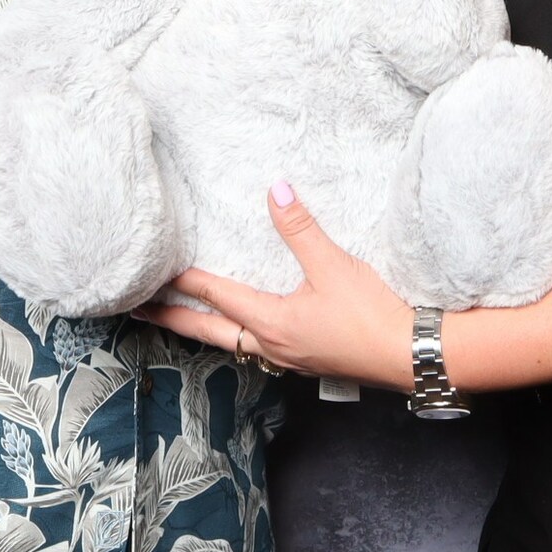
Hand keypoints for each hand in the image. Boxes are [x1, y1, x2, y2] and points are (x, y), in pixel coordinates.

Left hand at [141, 183, 413, 388]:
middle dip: (173, 319)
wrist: (411, 356)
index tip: (156, 270)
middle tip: (140, 311)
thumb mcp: (334, 266)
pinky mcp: (308, 361)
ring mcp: (289, 359)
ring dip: (205, 330)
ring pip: (232, 344)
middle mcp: (272, 346)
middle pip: (209, 332)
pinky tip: (245, 330)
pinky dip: (236, 337)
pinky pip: (257, 349)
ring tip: (184, 319)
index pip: (217, 296)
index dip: (186, 280)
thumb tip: (276, 190)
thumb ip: (301, 229)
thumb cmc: (373, 315)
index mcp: (271, 322)